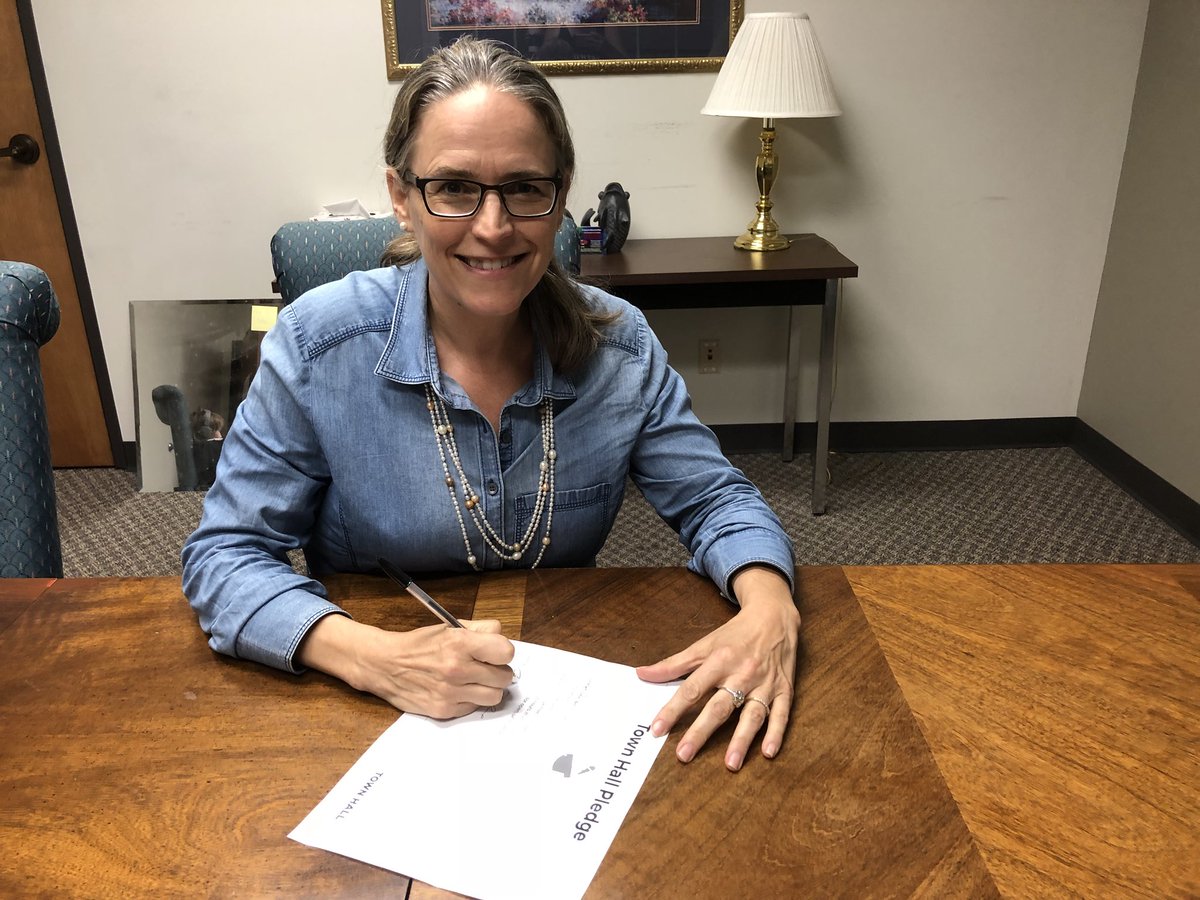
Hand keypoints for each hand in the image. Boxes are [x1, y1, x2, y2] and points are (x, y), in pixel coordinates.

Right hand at [298, 614, 515, 717]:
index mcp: (460, 643)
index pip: (505, 652)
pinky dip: (471, 700)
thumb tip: (500, 635)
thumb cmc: (420, 645)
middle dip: (498, 671)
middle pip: (504, 677)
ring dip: (489, 688)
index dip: (502, 652)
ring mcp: (451, 692)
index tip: (495, 652)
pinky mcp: (444, 710)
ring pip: (494, 696)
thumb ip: (479, 628)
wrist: (386, 665)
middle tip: (485, 668)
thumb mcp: (448, 626)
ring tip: (476, 681)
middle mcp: (457, 669)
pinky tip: (459, 690)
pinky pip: (474, 707)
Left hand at [636, 567, 799, 771]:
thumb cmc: (735, 634)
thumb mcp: (704, 644)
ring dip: (742, 739)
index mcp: (719, 661)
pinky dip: (777, 733)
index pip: (691, 689)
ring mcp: (765, 683)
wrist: (774, 617)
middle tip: (684, 754)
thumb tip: (642, 674)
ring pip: (753, 714)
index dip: (673, 710)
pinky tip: (768, 752)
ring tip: (730, 764)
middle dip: (701, 731)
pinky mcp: (784, 690)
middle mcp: (741, 673)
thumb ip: (674, 664)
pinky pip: (782, 714)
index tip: (657, 729)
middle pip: (719, 706)